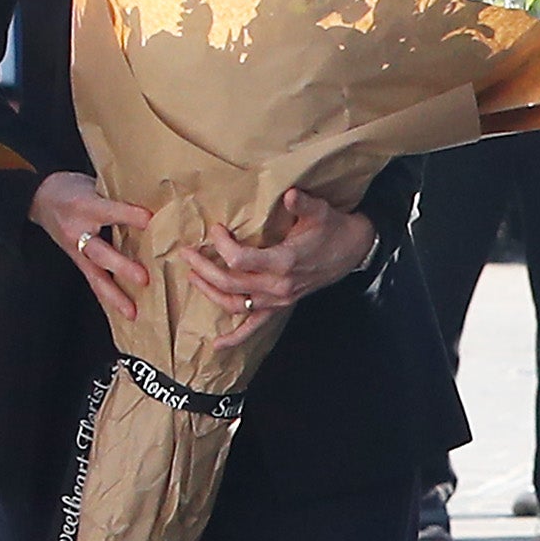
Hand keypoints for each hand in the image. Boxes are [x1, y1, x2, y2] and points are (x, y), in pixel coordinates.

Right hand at [37, 173, 165, 339]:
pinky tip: (124, 313)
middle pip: (99, 252)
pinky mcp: (77, 261)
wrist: (39, 198)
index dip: (128, 215)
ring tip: (133, 313)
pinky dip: (107, 297)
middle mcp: (77, 231)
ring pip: (95, 275)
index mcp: (83, 205)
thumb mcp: (92, 184)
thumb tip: (154, 205)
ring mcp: (75, 249)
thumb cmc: (72, 188)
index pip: (107, 211)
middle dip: (120, 266)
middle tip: (143, 279)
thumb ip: (117, 197)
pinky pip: (93, 281)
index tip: (150, 218)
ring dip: (114, 295)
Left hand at [182, 186, 373, 323]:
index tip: (215, 229)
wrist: (353, 251)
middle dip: (204, 268)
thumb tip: (289, 195)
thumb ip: (302, 204)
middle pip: (230, 283)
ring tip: (192, 276)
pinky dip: (235, 338)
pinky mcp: (280, 307)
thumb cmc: (332, 229)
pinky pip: (254, 328)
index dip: (222, 245)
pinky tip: (217, 345)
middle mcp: (278, 286)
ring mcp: (278, 300)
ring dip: (210, 292)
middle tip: (187, 252)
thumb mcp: (320, 212)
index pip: (241, 260)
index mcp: (284, 261)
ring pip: (234, 304)